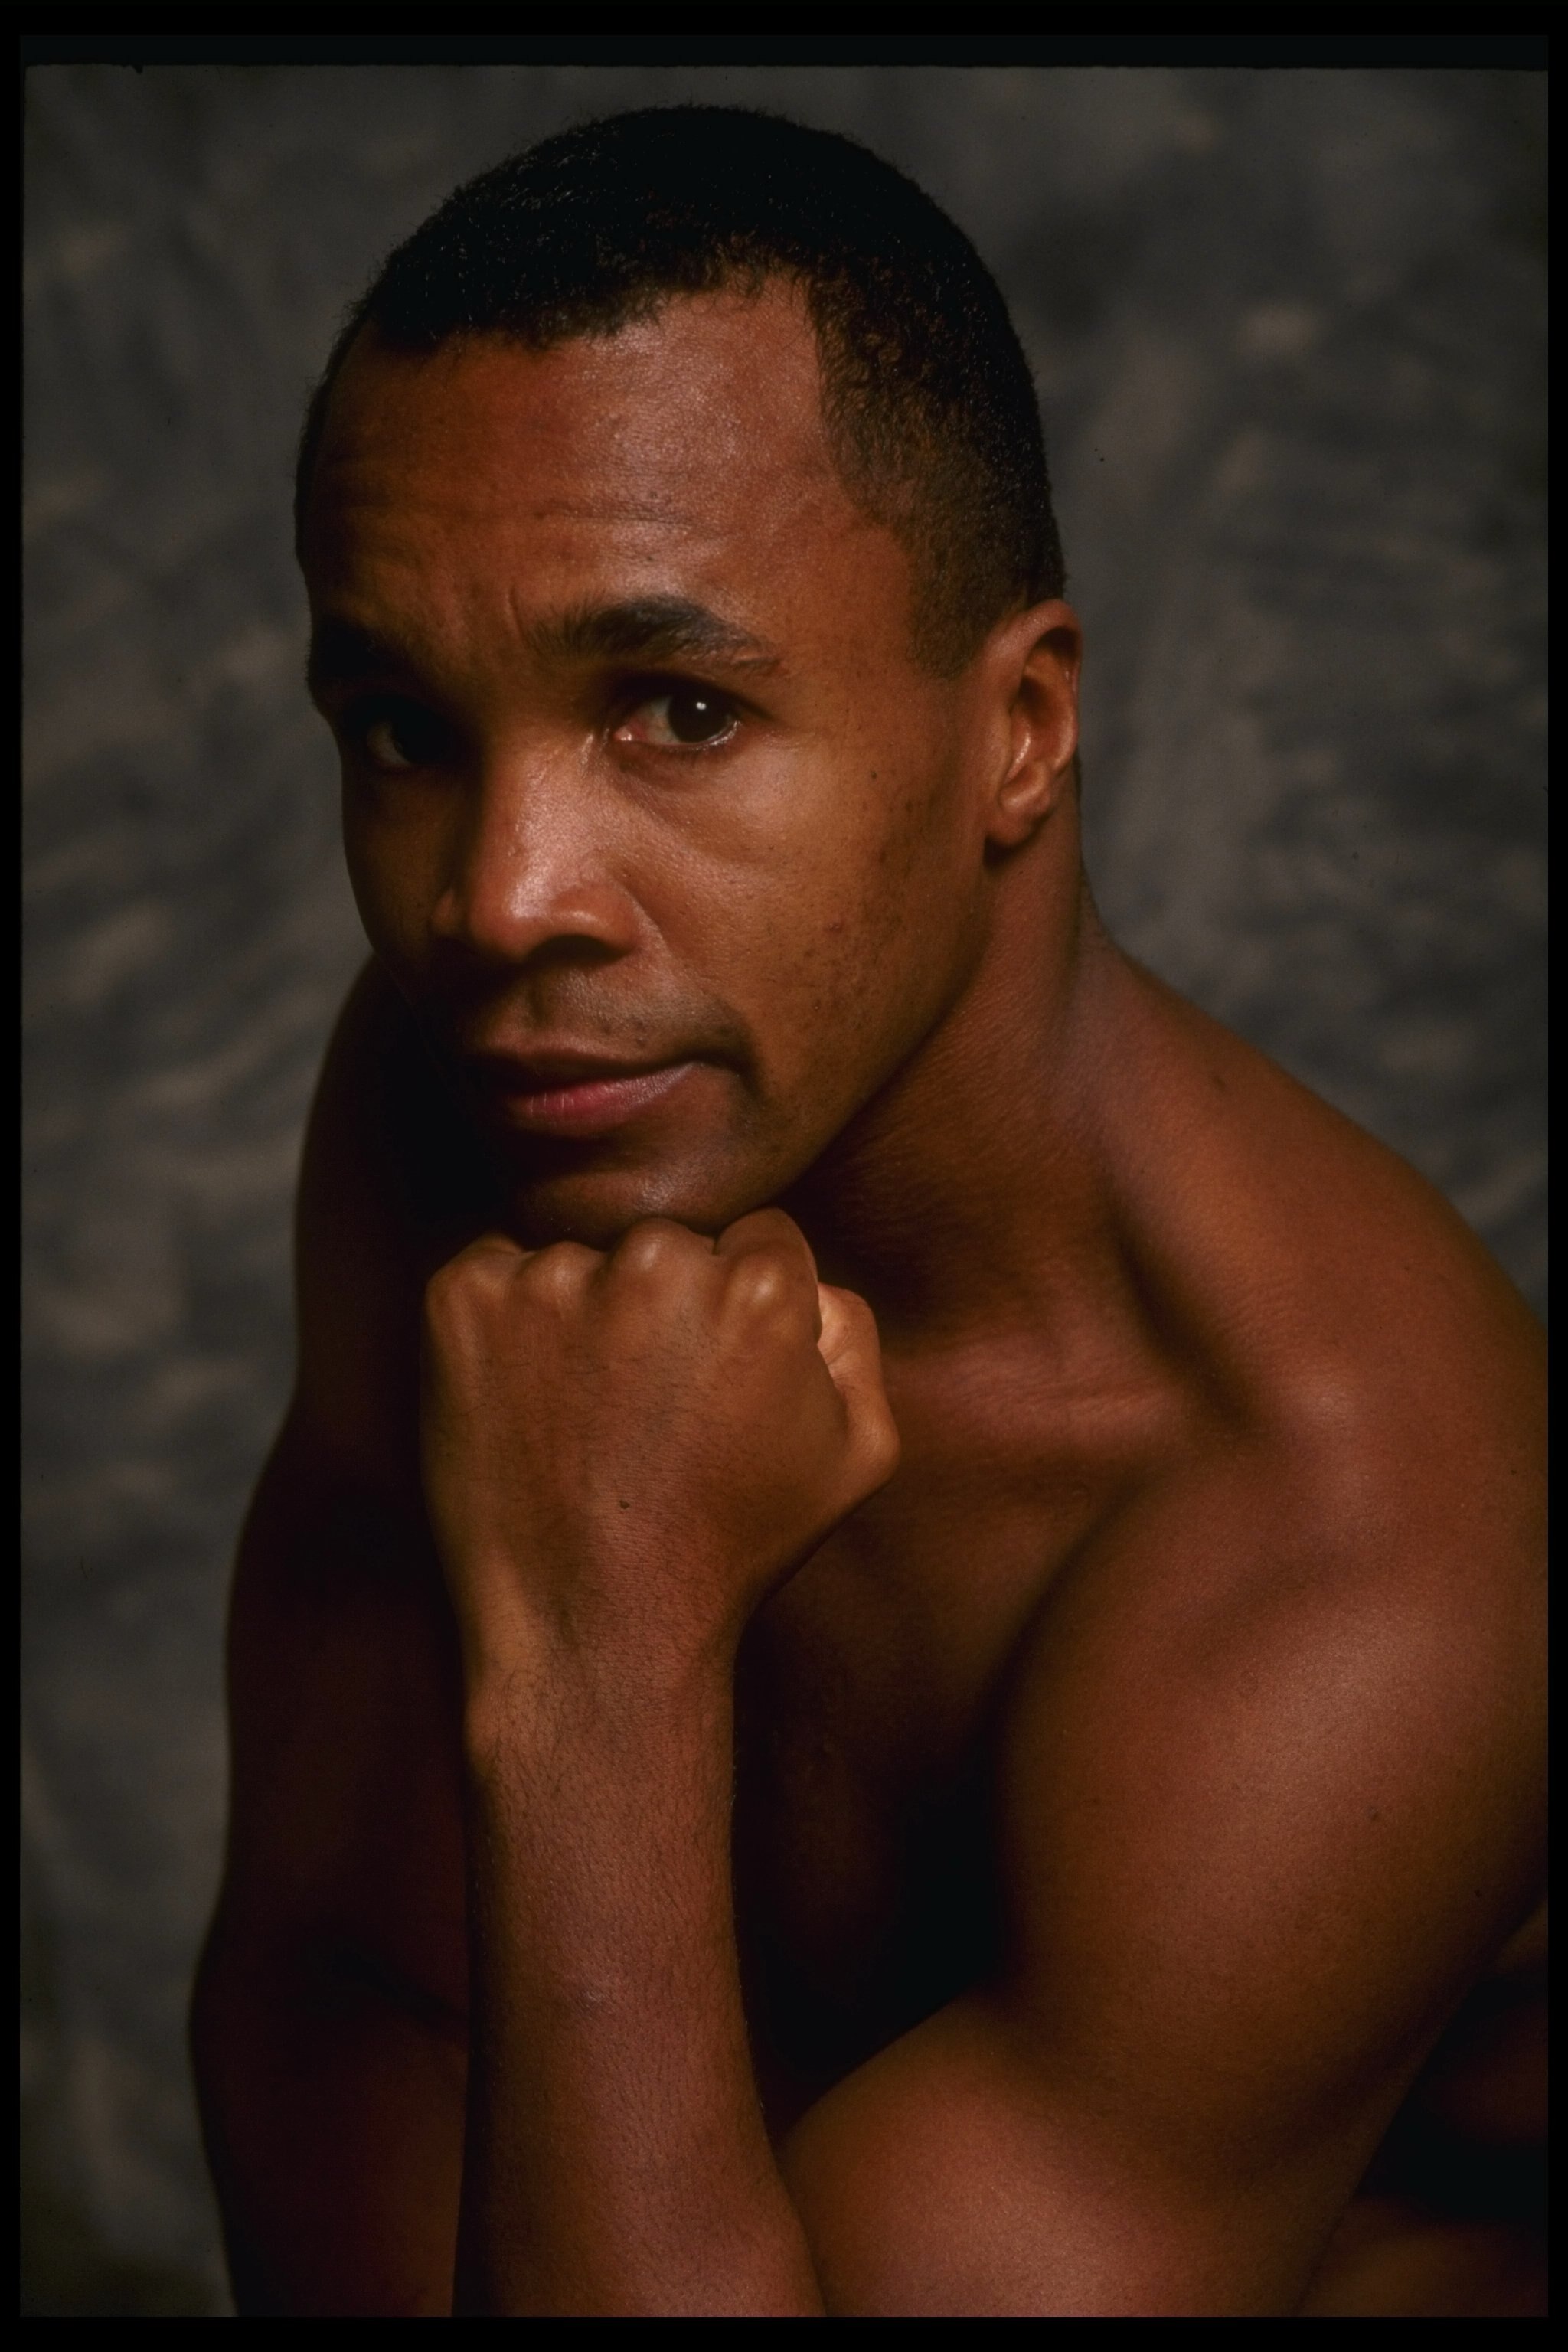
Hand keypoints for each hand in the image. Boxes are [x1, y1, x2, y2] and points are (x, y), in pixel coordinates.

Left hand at [419, 1210, 898, 1686]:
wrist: (592, 1632)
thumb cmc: (730, 1548)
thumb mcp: (856, 1452)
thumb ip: (851, 1333)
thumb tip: (805, 1274)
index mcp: (759, 1288)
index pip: (757, 1239)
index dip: (742, 1312)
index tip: (714, 1379)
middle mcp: (654, 1264)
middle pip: (667, 1245)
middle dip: (663, 1306)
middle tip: (646, 1411)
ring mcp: (550, 1279)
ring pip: (579, 1260)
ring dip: (580, 1316)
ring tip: (584, 1421)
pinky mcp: (464, 1301)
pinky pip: (493, 1272)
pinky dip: (502, 1325)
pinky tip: (524, 1404)